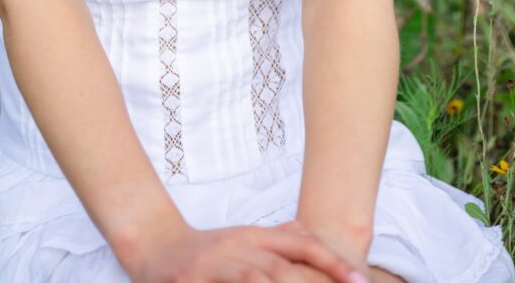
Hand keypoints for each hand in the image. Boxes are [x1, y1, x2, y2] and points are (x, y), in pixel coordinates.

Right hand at [121, 218, 369, 281]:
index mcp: (254, 236)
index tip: (360, 280)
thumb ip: (276, 239)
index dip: (332, 261)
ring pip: (256, 279)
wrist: (153, 245)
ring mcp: (215, 264)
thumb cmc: (205, 249)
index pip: (301, 244)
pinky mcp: (192, 280)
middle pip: (283, 268)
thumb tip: (311, 236)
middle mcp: (238, 246)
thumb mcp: (242, 239)